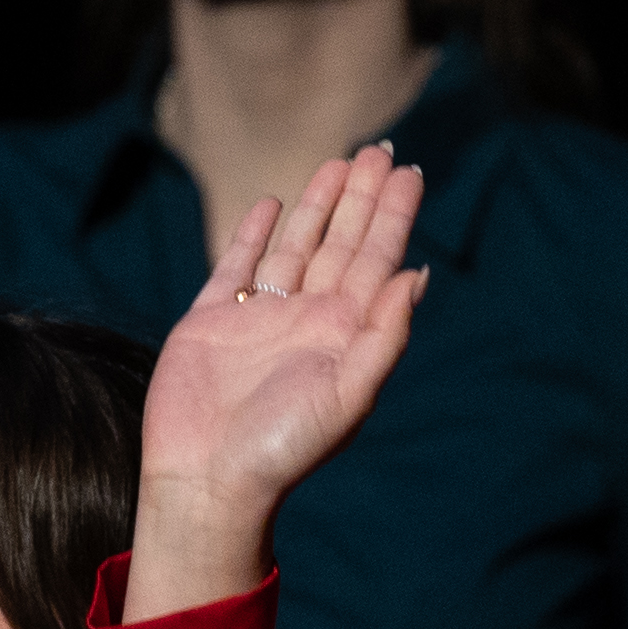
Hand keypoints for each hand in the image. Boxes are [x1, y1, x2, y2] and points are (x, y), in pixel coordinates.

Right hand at [121, 145, 427, 620]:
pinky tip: (271, 205)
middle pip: (341, 243)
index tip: (409, 171)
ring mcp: (258, 319)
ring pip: (295, 247)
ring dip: (316, 206)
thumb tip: (418, 275)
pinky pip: (237, 267)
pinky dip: (253, 235)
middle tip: (378, 148)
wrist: (208, 480)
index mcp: (343, 334)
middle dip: (360, 197)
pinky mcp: (211, 322)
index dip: (393, 215)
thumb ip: (383, 335)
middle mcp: (305, 320)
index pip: (376, 260)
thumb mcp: (348, 395)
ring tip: (336, 161)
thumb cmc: (283, 448)